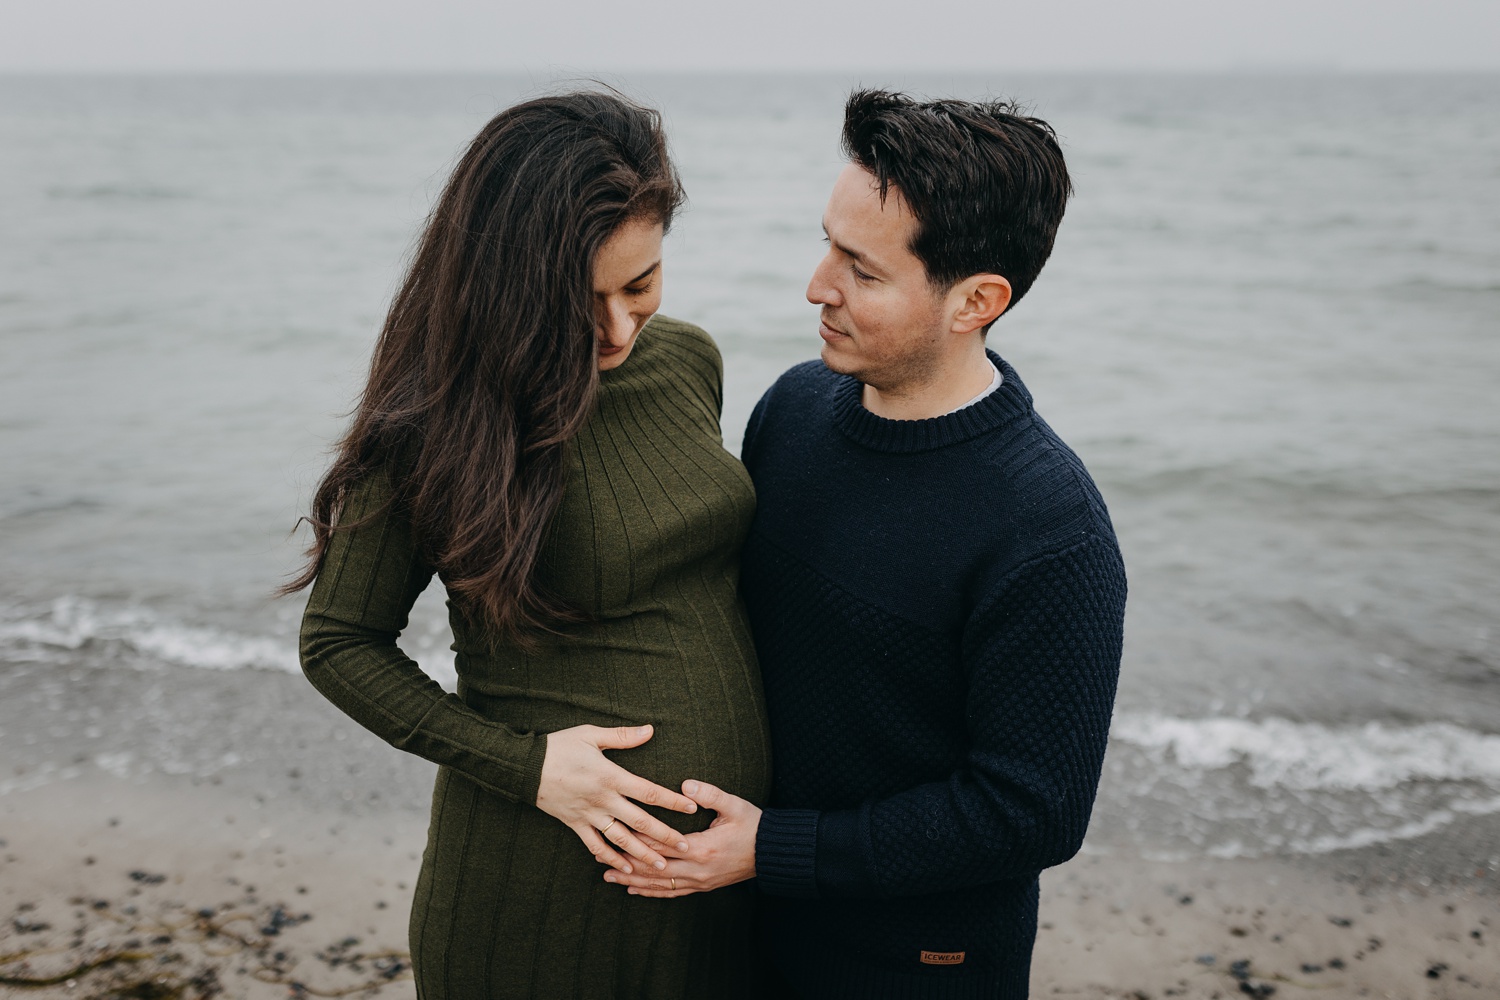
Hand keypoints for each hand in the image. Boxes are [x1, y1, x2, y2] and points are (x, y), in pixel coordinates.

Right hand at [536, 724, 695, 874]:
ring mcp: (589, 815)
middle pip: (640, 822)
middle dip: (665, 835)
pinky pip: (595, 846)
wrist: (524, 767)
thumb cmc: (559, 746)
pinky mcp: (575, 824)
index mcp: (611, 777)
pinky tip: (626, 869)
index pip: (648, 791)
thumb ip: (622, 736)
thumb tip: (650, 729)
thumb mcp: (591, 735)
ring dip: (642, 854)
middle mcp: (603, 800)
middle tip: (686, 848)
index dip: (672, 800)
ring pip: (621, 840)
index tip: (692, 808)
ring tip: (662, 866)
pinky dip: (611, 859)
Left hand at [602, 780, 759, 896]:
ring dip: (633, 881)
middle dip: (625, 864)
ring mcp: (700, 881)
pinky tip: (636, 891)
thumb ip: (708, 793)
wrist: (772, 852)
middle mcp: (697, 869)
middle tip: (599, 859)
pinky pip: (673, 893)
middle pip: (653, 869)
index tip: (615, 832)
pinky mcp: (703, 886)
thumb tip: (685, 784)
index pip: (661, 844)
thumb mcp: (733, 805)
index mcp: (702, 847)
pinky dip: (652, 892)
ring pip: (660, 885)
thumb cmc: (753, 825)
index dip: (636, 839)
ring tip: (609, 878)